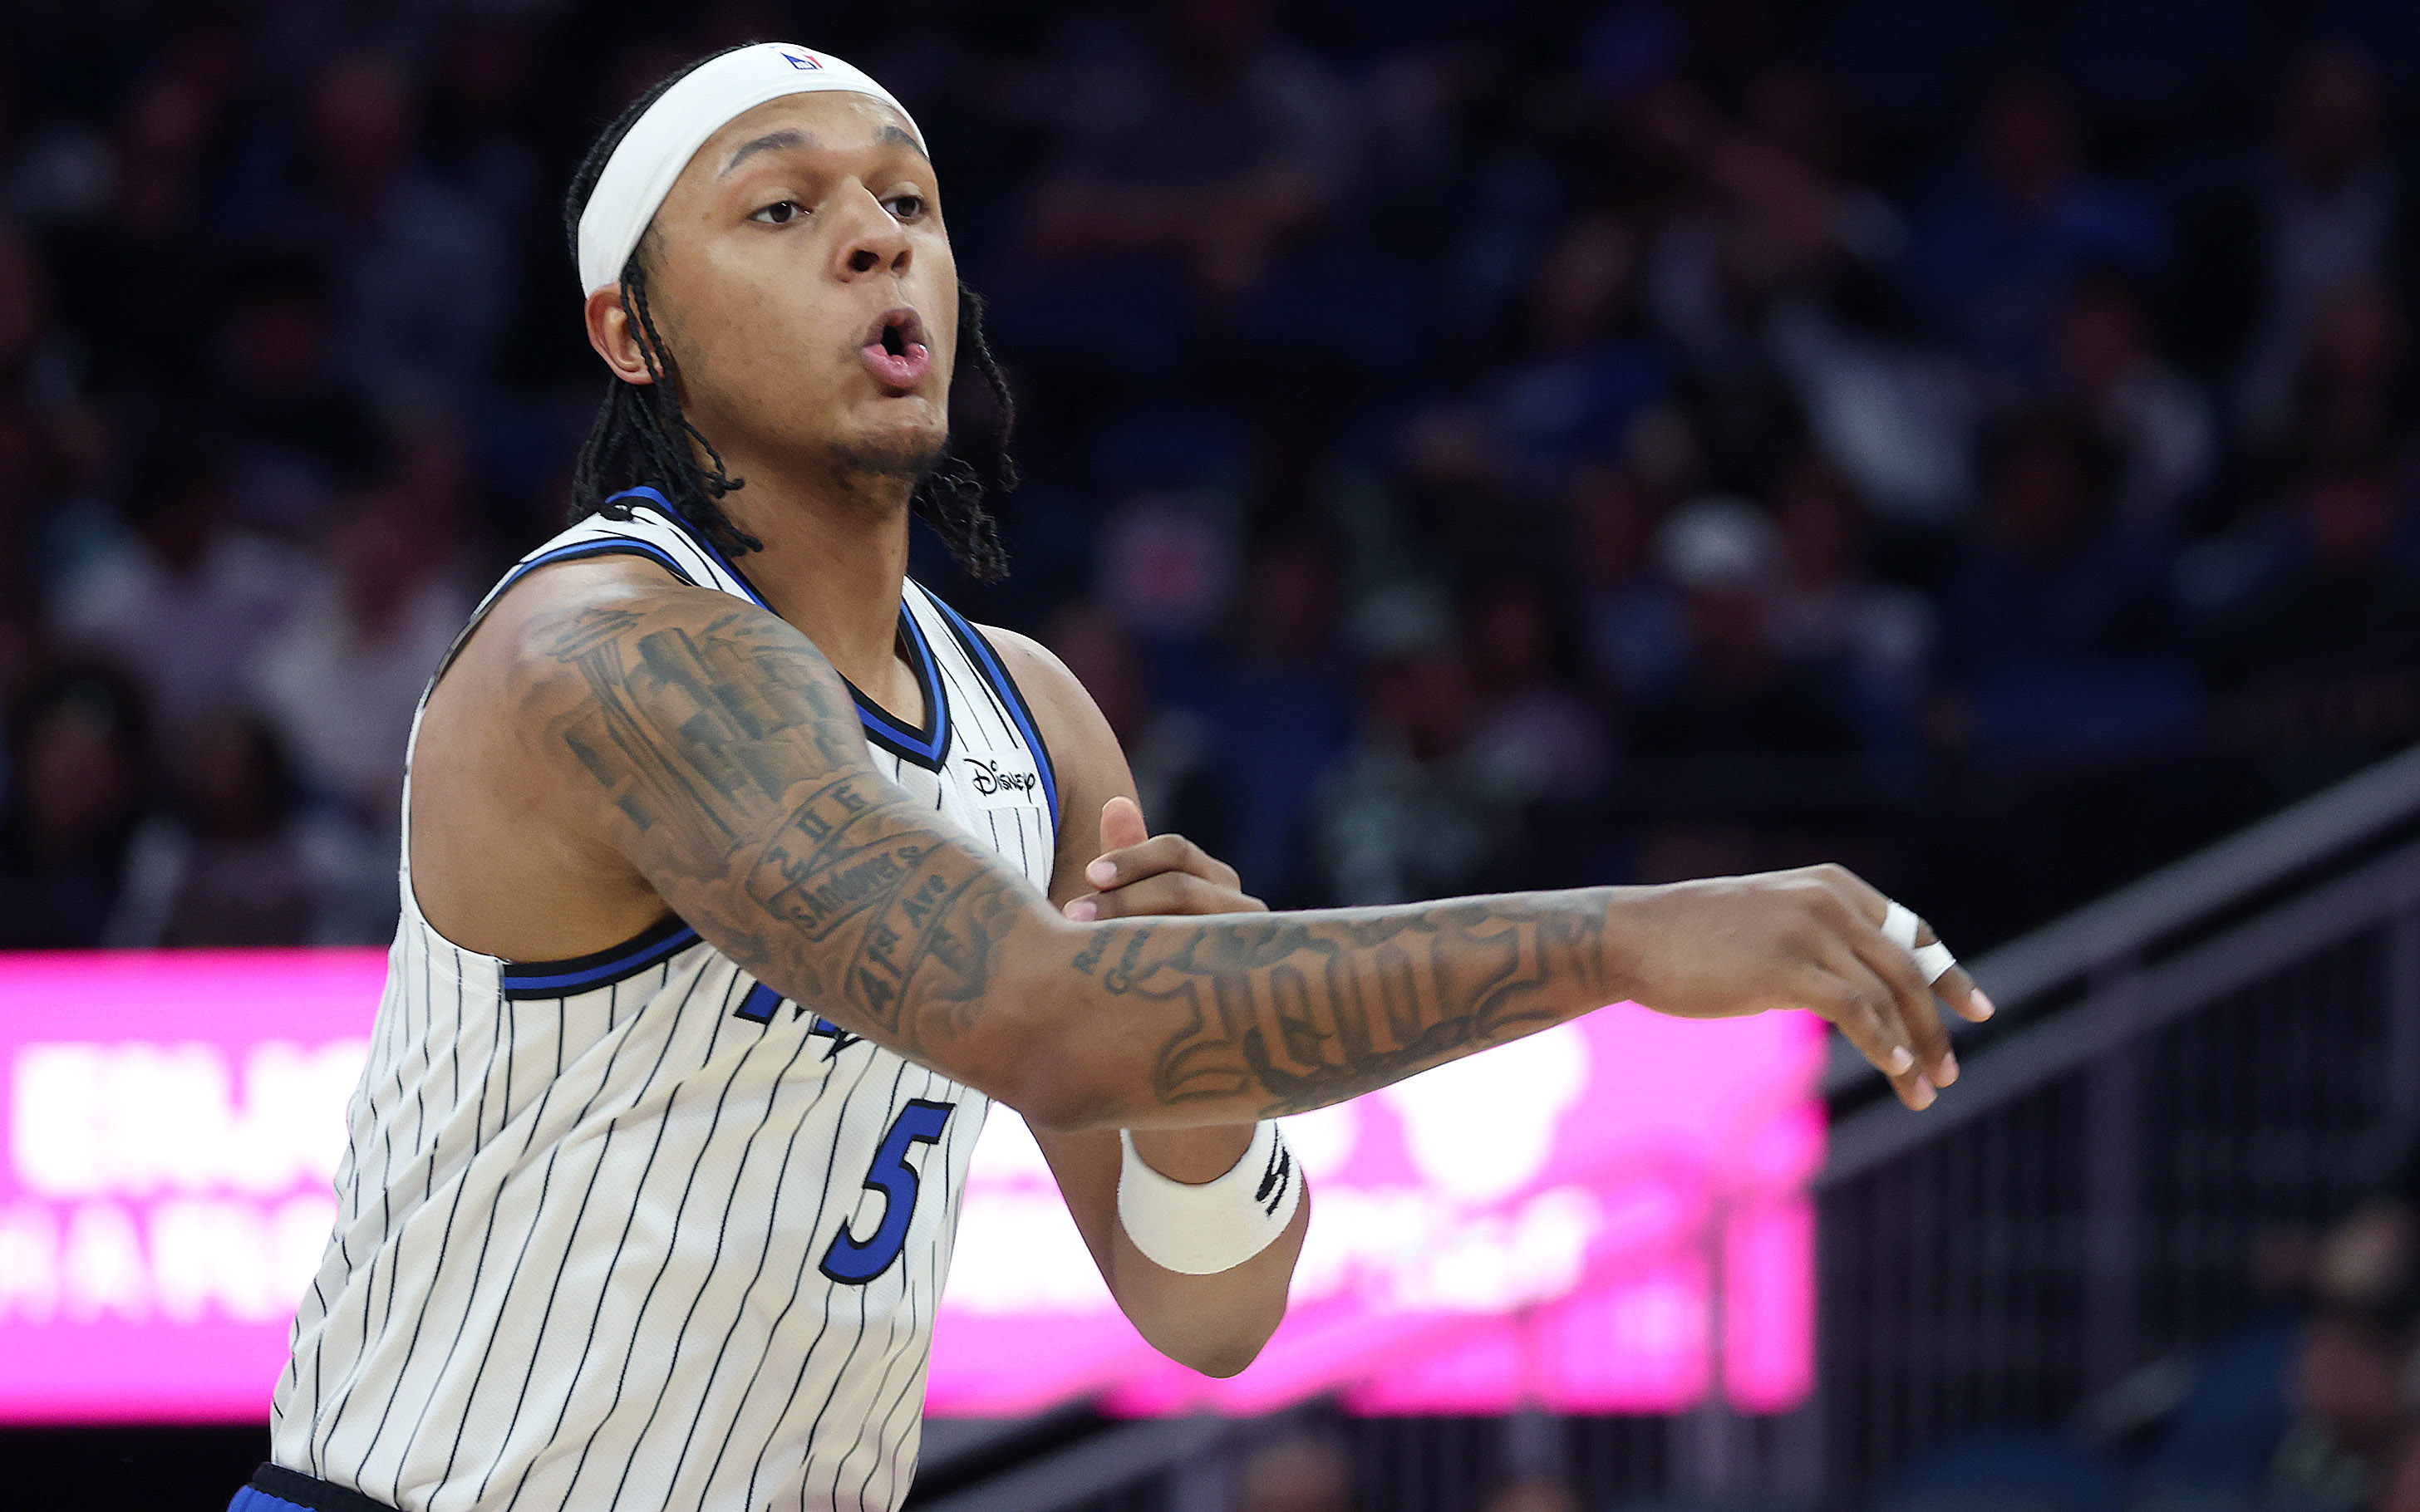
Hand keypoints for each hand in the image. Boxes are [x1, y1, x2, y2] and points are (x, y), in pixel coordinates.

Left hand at [1065, 796, 1265, 1181]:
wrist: (1195, 1094)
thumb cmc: (1160, 992)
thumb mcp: (1138, 930)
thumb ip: (1131, 873)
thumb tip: (1115, 800)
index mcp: (1219, 891)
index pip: (1180, 855)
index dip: (1132, 860)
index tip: (1086, 878)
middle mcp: (1245, 921)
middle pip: (1184, 888)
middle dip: (1123, 901)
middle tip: (1072, 919)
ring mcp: (1252, 963)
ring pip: (1192, 930)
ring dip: (1132, 935)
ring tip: (1085, 959)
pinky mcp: (1250, 1009)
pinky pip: (1206, 988)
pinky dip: (1157, 985)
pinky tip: (1113, 999)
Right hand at [1622, 864, 1993, 1110]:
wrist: (1631, 936)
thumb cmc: (1690, 940)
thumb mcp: (1769, 927)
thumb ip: (1817, 947)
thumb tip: (1854, 999)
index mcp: (1831, 886)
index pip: (1911, 932)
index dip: (1949, 973)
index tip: (1979, 1010)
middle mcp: (1829, 901)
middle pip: (1907, 969)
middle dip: (1935, 1024)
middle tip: (1950, 1071)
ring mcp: (1809, 930)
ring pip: (1885, 996)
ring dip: (1913, 1049)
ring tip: (1925, 1091)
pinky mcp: (1787, 966)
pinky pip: (1855, 1011)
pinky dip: (1884, 1046)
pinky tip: (1898, 1073)